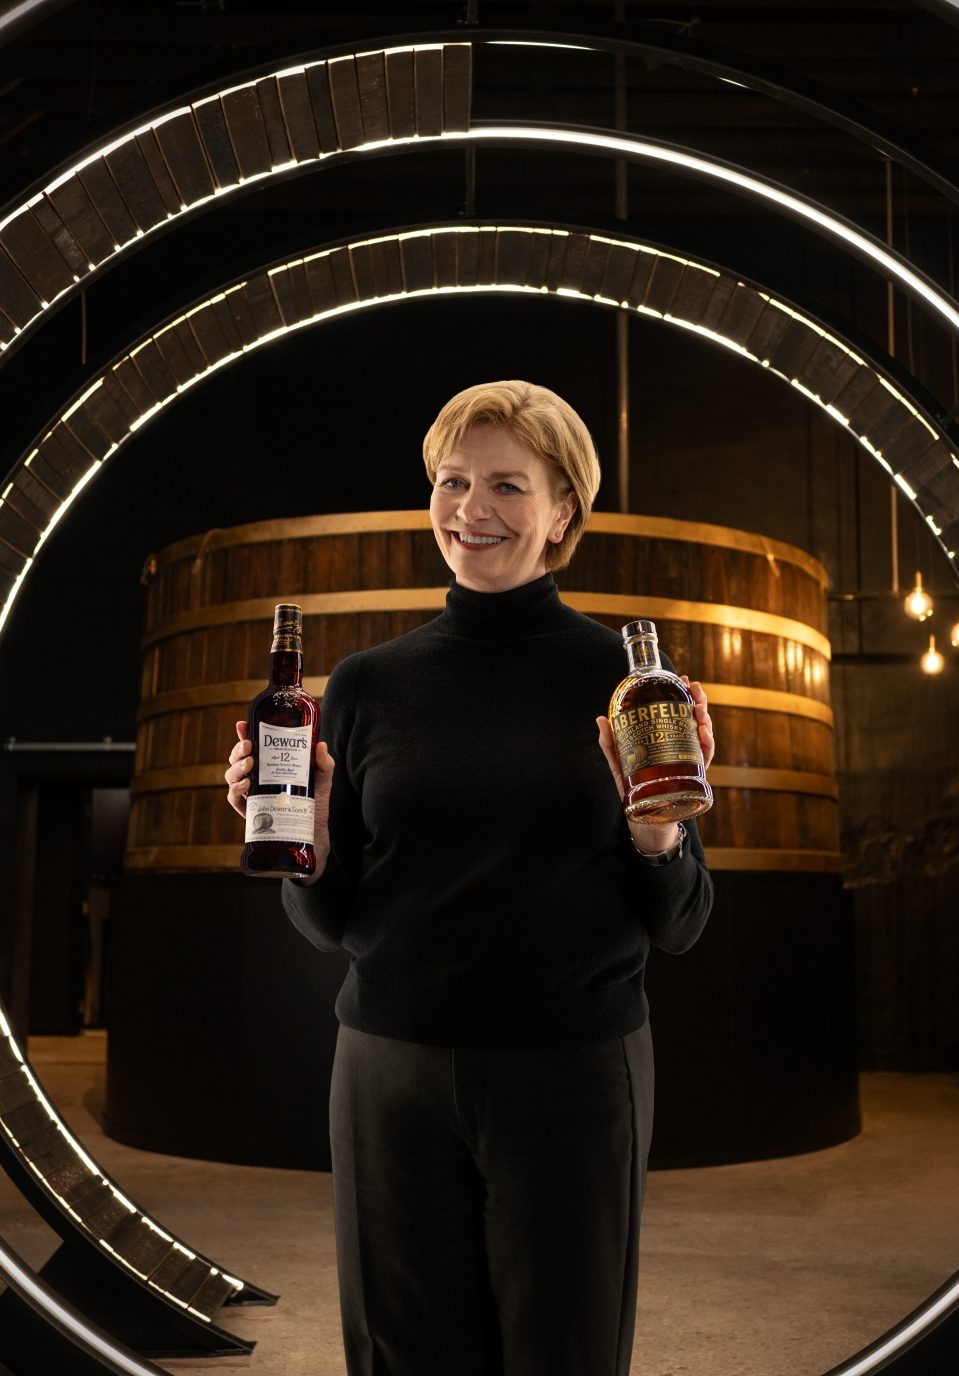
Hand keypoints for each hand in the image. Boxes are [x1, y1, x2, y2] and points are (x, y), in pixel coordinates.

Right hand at [225, 722, 335, 877]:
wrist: (314, 834)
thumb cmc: (315, 803)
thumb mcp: (322, 779)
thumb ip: (323, 763)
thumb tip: (321, 745)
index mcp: (270, 765)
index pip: (252, 746)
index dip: (244, 734)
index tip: (242, 724)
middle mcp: (257, 778)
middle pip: (237, 759)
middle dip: (238, 749)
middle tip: (249, 746)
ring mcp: (251, 794)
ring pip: (231, 776)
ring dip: (236, 767)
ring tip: (249, 764)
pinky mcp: (249, 811)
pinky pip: (233, 798)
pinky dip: (235, 789)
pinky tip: (245, 785)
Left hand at [595, 678, 713, 854]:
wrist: (644, 819)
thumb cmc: (634, 789)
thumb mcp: (621, 763)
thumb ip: (611, 743)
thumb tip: (600, 718)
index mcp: (668, 741)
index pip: (680, 713)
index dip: (684, 696)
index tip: (683, 680)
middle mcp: (682, 748)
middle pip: (696, 720)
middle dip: (699, 701)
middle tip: (694, 688)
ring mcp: (690, 762)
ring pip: (704, 736)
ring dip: (705, 719)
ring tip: (699, 708)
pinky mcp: (694, 777)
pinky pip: (705, 757)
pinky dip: (706, 744)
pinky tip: (701, 732)